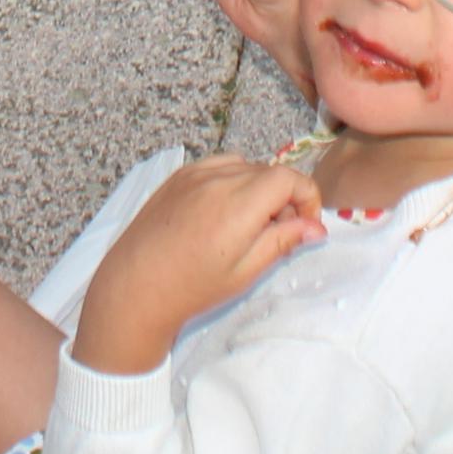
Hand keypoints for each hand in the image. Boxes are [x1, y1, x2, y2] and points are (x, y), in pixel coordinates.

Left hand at [68, 154, 325, 375]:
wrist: (135, 286)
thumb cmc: (193, 287)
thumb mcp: (246, 271)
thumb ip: (283, 241)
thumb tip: (317, 227)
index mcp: (238, 203)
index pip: (289, 178)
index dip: (307, 198)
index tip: (303, 226)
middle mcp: (217, 179)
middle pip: (268, 171)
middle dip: (283, 197)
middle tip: (276, 234)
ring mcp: (194, 173)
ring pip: (245, 166)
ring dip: (257, 188)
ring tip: (248, 225)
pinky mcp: (177, 176)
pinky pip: (218, 166)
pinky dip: (232, 181)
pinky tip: (222, 212)